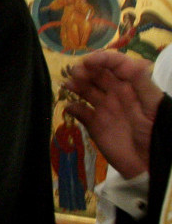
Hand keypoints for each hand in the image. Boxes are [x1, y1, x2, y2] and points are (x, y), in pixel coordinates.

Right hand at [63, 50, 162, 177]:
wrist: (149, 164)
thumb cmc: (155, 131)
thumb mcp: (153, 106)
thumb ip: (142, 83)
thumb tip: (132, 62)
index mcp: (131, 85)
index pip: (116, 64)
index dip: (102, 59)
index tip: (87, 62)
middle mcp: (116, 93)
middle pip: (97, 73)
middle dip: (85, 69)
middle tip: (75, 73)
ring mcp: (104, 107)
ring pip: (85, 89)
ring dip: (75, 84)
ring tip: (68, 85)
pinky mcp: (94, 123)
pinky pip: (79, 111)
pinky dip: (72, 107)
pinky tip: (70, 107)